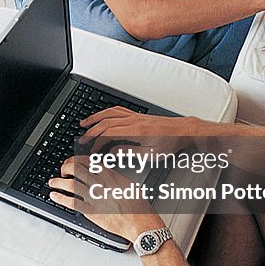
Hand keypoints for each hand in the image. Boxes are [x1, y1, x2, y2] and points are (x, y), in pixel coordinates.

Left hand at [48, 155, 164, 240]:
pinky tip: (54, 196)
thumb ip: (115, 177)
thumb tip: (106, 173)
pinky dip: (60, 198)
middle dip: (65, 168)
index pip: (87, 161)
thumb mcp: (129, 184)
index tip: (71, 162)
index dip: (75, 160)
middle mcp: (100, 183)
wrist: (140, 223)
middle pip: (76, 169)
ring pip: (70, 184)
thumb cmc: (138, 206)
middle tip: (62, 171)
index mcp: (109, 175)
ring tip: (52, 182)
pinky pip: (71, 202)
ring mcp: (94, 197)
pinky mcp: (90, 211)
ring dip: (58, 182)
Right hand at [78, 108, 199, 152]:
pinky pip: (117, 110)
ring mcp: (134, 116)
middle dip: (92, 131)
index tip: (94, 150)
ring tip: (84, 124)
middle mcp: (133, 120)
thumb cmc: (169, 143)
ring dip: (95, 118)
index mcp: (136, 131)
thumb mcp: (150, 155)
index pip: (109, 133)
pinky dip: (105, 112)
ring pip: (109, 113)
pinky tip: (101, 116)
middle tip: (83, 140)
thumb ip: (129, 153)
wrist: (182, 131)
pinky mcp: (137, 115)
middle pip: (105, 122)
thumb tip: (112, 152)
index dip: (98, 142)